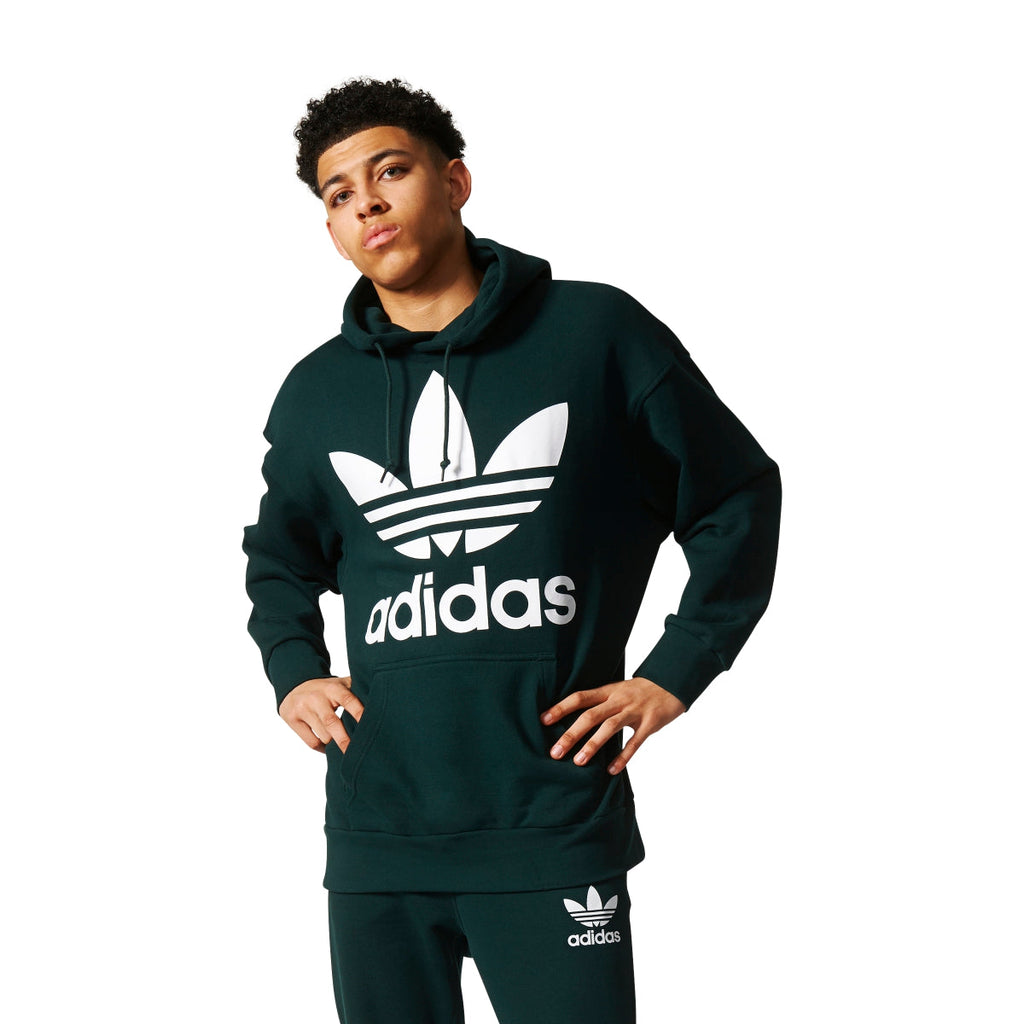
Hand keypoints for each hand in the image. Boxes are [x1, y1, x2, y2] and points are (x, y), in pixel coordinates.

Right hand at [279, 676, 363, 752]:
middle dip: (345, 740)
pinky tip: (328, 749)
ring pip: (323, 735)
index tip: (371, 727)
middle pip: (332, 722)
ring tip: (346, 749)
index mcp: (333, 688)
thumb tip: (385, 699)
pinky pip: (311, 741)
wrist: (294, 683)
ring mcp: (303, 708)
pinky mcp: (292, 719)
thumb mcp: (341, 684)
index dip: (359, 713)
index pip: (348, 701)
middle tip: (357, 754)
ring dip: (335, 744)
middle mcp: (317, 698)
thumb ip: (358, 690)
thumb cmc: (327, 688)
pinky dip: (322, 749)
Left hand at [540, 677, 685, 774]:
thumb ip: (598, 702)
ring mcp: (634, 711)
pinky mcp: (650, 723)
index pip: (579, 697)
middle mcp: (618, 700)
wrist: (671, 682)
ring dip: (592, 745)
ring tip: (578, 762)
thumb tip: (572, 718)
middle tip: (555, 752)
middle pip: (590, 715)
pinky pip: (635, 742)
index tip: (543, 720)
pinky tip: (612, 770)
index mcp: (607, 691)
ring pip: (609, 728)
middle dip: (571, 734)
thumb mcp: (616, 690)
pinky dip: (623, 756)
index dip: (561, 708)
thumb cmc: (638, 691)